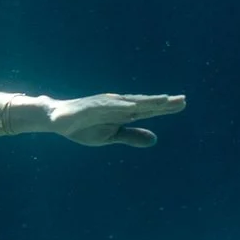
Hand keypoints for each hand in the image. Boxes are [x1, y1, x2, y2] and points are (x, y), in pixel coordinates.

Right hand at [44, 92, 185, 147]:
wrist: (57, 119)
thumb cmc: (85, 126)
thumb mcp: (111, 136)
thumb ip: (132, 136)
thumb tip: (155, 139)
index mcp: (123, 113)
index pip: (148, 110)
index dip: (165, 108)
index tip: (182, 104)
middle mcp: (117, 105)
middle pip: (144, 104)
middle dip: (162, 103)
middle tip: (182, 100)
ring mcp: (105, 104)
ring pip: (130, 103)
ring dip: (146, 101)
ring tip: (163, 100)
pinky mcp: (91, 106)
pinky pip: (107, 106)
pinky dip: (121, 105)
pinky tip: (133, 106)